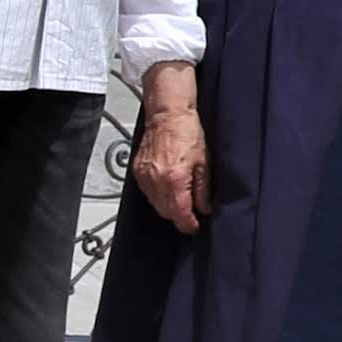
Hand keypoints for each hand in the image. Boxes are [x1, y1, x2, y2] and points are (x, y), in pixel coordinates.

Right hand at [130, 97, 208, 233]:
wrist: (168, 115)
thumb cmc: (187, 132)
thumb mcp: (203, 162)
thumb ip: (203, 189)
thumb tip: (204, 208)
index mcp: (175, 179)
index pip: (179, 214)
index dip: (188, 224)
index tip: (194, 226)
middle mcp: (156, 181)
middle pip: (166, 213)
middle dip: (179, 217)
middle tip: (190, 214)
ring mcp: (145, 177)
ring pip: (155, 205)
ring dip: (168, 207)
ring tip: (180, 199)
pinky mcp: (137, 172)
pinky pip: (147, 193)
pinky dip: (157, 196)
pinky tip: (168, 189)